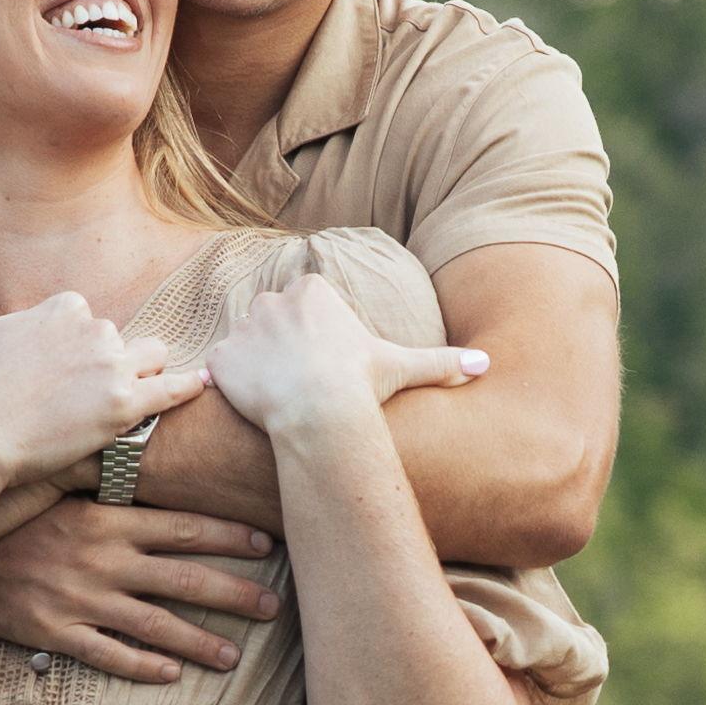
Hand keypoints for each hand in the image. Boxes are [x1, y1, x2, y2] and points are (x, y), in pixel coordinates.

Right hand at [0, 290, 209, 490]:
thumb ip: (22, 322)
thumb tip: (33, 322)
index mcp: (65, 308)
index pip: (86, 317)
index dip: (76, 346)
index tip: (64, 370)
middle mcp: (94, 329)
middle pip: (120, 339)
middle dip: (108, 361)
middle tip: (85, 395)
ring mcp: (112, 366)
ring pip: (153, 356)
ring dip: (145, 371)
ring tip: (131, 395)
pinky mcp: (125, 405)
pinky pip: (172, 389)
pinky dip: (188, 386)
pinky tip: (202, 385)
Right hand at [0, 498, 287, 682]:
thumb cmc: (8, 509)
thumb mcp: (57, 482)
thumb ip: (102, 474)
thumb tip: (140, 444)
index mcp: (108, 519)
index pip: (184, 527)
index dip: (230, 536)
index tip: (267, 542)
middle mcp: (104, 560)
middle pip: (184, 578)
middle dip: (235, 593)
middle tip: (275, 604)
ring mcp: (81, 600)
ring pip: (155, 626)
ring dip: (200, 642)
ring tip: (235, 656)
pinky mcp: (55, 631)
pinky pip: (108, 655)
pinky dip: (142, 667)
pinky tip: (171, 676)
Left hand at [199, 267, 489, 443]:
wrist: (321, 413)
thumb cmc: (362, 384)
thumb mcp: (404, 367)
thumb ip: (441, 361)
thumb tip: (486, 365)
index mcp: (312, 290)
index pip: (305, 302)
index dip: (314, 334)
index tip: (326, 361)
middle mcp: (272, 300)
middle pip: (271, 317)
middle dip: (281, 343)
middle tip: (302, 379)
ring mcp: (242, 329)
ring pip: (245, 341)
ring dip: (255, 362)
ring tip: (278, 393)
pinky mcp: (220, 359)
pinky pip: (219, 370)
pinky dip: (231, 385)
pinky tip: (255, 405)